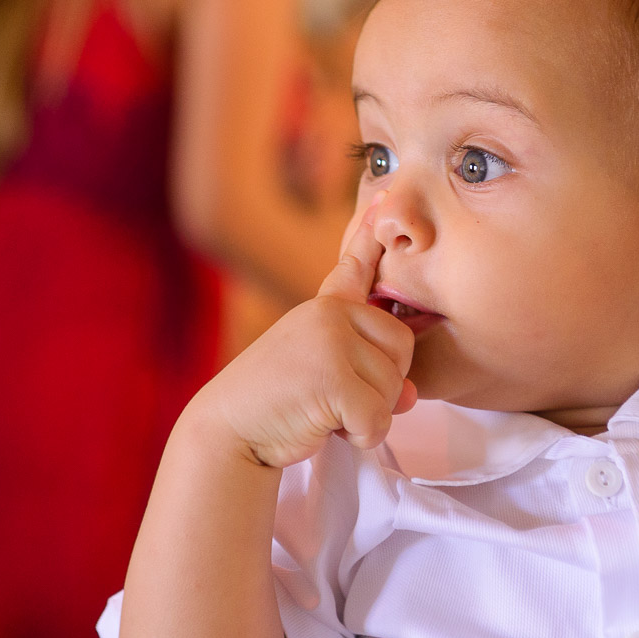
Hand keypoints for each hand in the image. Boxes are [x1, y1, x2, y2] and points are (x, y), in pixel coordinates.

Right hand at [191, 193, 416, 468]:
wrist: (227, 432)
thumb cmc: (277, 408)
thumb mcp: (326, 379)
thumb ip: (369, 376)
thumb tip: (410, 395)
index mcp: (325, 309)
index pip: (354, 267)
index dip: (371, 237)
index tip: (382, 202)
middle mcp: (330, 314)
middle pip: (402, 348)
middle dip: (383, 385)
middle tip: (337, 398)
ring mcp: (331, 341)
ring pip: (393, 388)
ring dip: (368, 416)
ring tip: (324, 412)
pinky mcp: (332, 376)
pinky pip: (378, 416)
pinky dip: (362, 435)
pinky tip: (326, 428)